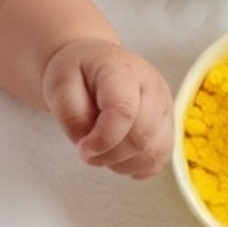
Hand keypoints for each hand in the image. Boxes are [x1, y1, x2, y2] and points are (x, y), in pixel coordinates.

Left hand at [42, 39, 173, 179]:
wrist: (94, 60)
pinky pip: (160, 158)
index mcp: (123, 70)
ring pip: (154, 152)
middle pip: (142, 137)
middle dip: (110, 155)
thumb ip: (72, 116)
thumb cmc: (77, 71)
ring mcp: (165, 106)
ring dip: (123, 163)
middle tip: (87, 151)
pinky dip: (137, 166)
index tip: (82, 149)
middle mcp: (153, 86)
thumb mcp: (59, 84)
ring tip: (101, 151)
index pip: (124, 111)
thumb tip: (92, 148)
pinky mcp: (168, 124)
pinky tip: (118, 157)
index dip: (103, 139)